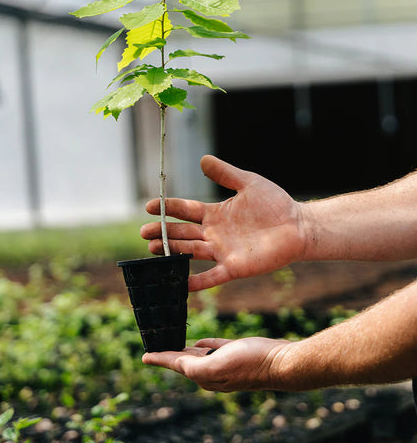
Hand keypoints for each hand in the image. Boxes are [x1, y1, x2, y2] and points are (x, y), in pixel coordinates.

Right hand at [141, 155, 307, 290]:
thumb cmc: (275, 203)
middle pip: (182, 232)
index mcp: (215, 213)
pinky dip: (196, 281)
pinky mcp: (234, 267)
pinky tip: (180, 283)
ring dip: (172, 251)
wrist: (298, 226)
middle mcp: (214, 233)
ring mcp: (222, 251)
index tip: (150, 206)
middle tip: (144, 231)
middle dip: (163, 231)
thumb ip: (225, 173)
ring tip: (152, 248)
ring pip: (191, 251)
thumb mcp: (248, 182)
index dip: (167, 208)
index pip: (185, 210)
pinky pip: (212, 276)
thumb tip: (202, 159)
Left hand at [142, 337, 289, 391]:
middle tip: (153, 346)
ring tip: (170, 341)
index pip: (176, 365)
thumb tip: (176, 364)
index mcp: (205, 375)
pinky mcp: (235, 354)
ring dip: (183, 349)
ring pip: (197, 355)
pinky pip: (213, 348)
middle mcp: (212, 372)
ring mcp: (224, 363)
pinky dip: (202, 344)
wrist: (282, 362)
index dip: (160, 358)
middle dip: (168, 354)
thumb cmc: (251, 362)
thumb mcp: (219, 365)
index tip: (144, 355)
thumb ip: (196, 366)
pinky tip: (197, 342)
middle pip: (184, 361)